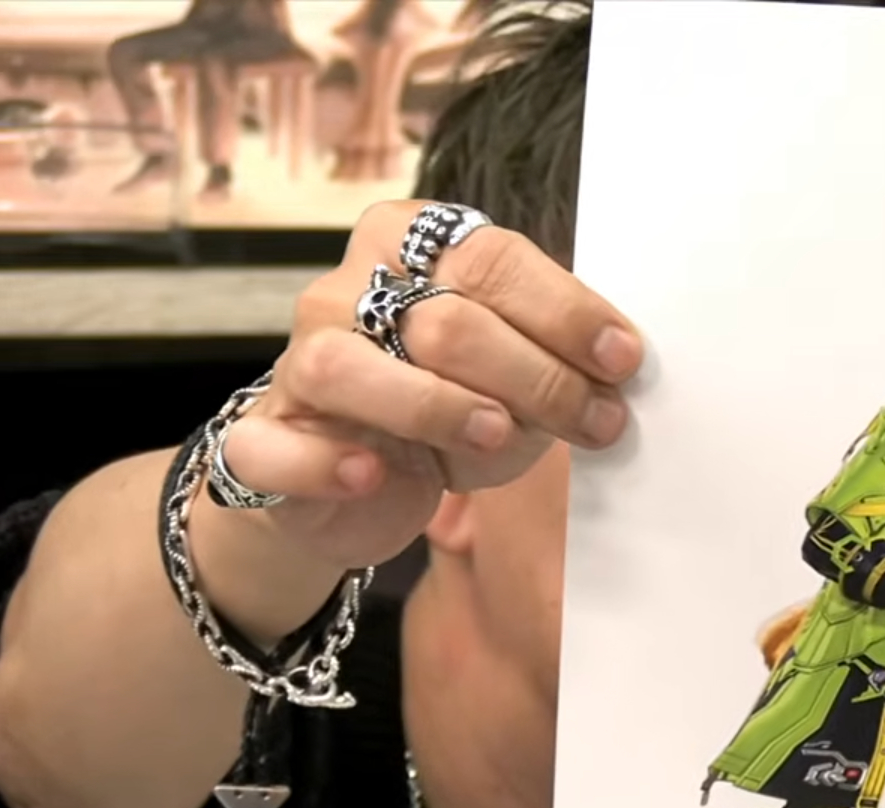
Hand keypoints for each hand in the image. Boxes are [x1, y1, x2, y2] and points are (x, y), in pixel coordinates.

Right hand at [218, 201, 641, 570]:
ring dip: (436, 405)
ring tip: (496, 435)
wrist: (350, 484)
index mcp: (410, 247)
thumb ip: (553, 357)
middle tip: (597, 421)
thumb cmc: (447, 412)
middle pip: (445, 320)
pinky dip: (326, 463)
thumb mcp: (513, 377)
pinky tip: (372, 475)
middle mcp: (346, 292)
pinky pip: (278, 447)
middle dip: (535, 376)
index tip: (622, 359)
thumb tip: (618, 360)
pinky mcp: (262, 439)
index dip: (565, 312)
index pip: (493, 260)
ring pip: (353, 367)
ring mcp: (298, 362)